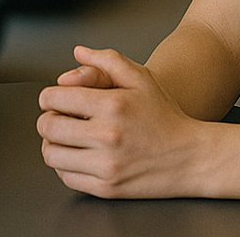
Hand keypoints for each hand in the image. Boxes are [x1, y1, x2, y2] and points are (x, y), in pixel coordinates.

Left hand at [37, 46, 205, 198]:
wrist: (191, 157)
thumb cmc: (166, 116)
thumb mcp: (142, 78)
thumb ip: (107, 61)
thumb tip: (79, 52)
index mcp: (112, 105)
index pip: (54, 99)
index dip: (49, 97)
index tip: (55, 99)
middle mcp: (107, 135)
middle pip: (48, 127)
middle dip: (48, 119)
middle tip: (59, 117)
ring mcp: (106, 165)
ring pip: (52, 154)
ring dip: (52, 144)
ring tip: (66, 137)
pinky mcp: (107, 188)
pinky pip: (66, 177)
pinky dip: (65, 165)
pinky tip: (78, 155)